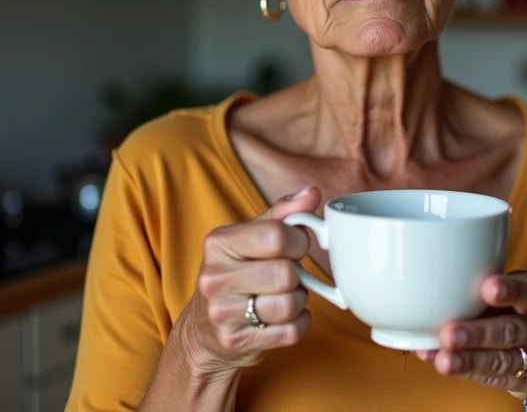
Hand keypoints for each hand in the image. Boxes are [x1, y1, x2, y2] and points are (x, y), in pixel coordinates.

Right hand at [176, 187, 320, 379]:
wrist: (205, 331)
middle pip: (285, 273)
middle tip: (287, 274)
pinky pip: (291, 332)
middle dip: (296, 274)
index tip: (295, 246)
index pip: (277, 235)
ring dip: (297, 300)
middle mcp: (215, 278)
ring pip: (289, 304)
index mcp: (219, 243)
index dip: (298, 241)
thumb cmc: (238, 273)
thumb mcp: (252, 236)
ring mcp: (223, 314)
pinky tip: (283, 318)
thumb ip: (284, 213)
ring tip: (283, 295)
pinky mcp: (236, 342)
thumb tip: (312, 193)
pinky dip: (297, 323)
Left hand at [417, 271, 526, 408]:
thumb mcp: (522, 296)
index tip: (487, 287)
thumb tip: (435, 288)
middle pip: (510, 330)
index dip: (510, 289)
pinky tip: (445, 363)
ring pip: (502, 358)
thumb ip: (490, 290)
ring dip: (468, 359)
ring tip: (442, 358)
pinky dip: (467, 369)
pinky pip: (495, 376)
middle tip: (449, 332)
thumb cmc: (526, 314)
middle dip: (477, 332)